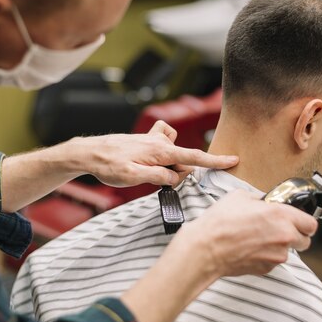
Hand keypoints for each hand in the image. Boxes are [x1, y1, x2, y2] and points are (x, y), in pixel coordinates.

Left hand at [66, 120, 238, 186]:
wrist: (88, 152)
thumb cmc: (107, 166)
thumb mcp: (132, 177)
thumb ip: (158, 177)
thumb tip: (176, 177)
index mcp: (159, 151)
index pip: (193, 157)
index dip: (214, 160)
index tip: (233, 160)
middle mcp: (159, 142)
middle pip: (183, 159)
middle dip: (178, 172)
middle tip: (156, 181)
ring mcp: (152, 140)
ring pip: (172, 152)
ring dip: (168, 164)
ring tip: (148, 172)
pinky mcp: (146, 141)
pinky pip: (162, 145)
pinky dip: (161, 155)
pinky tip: (147, 162)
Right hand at [171, 190, 318, 276]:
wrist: (206, 249)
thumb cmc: (220, 222)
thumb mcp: (240, 196)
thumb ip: (259, 199)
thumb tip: (264, 202)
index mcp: (281, 215)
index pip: (311, 223)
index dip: (305, 221)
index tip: (298, 220)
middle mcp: (284, 236)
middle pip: (305, 240)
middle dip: (295, 235)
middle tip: (280, 229)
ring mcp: (277, 255)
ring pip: (288, 251)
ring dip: (279, 245)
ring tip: (258, 237)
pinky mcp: (267, 268)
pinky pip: (273, 261)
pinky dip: (266, 255)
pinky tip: (250, 247)